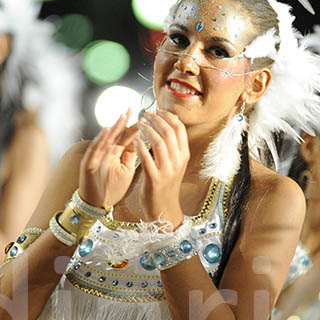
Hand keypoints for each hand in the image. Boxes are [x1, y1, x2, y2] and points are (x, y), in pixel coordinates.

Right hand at [78, 108, 138, 207]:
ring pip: (104, 139)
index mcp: (115, 153)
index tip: (144, 117)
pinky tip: (106, 132)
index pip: (125, 137)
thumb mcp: (126, 170)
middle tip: (132, 108)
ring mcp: (95, 157)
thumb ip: (130, 155)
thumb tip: (140, 140)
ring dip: (113, 128)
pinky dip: (100, 140)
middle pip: (114, 135)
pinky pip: (94, 150)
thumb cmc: (112, 188)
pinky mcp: (88, 164)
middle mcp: (104, 152)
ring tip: (122, 117)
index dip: (134, 127)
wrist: (97, 205)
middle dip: (123, 122)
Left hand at [135, 110, 188, 224]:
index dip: (168, 117)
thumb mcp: (174, 164)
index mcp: (184, 156)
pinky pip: (147, 158)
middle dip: (156, 120)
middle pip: (169, 132)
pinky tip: (135, 140)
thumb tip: (165, 124)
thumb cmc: (166, 184)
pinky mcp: (155, 179)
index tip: (157, 111)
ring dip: (148, 130)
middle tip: (145, 114)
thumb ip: (172, 147)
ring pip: (160, 142)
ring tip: (140, 123)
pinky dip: (141, 146)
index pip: (179, 129)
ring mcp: (167, 171)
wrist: (164, 209)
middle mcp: (178, 162)